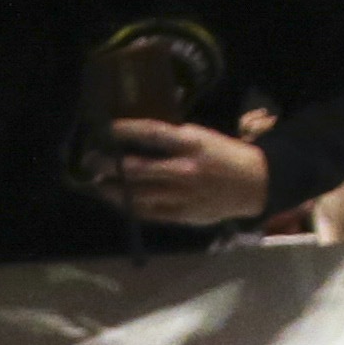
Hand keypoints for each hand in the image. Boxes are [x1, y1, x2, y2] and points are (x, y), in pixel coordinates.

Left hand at [87, 118, 268, 227]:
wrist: (253, 185)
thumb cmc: (224, 155)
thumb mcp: (202, 137)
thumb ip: (174, 136)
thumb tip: (141, 130)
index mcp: (191, 144)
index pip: (151, 133)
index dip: (125, 130)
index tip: (106, 128)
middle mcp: (183, 170)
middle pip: (137, 168)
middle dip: (109, 164)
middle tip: (90, 159)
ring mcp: (180, 195)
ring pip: (137, 194)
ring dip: (112, 189)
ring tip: (96, 182)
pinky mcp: (180, 215)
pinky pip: (147, 212)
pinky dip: (128, 206)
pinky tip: (116, 200)